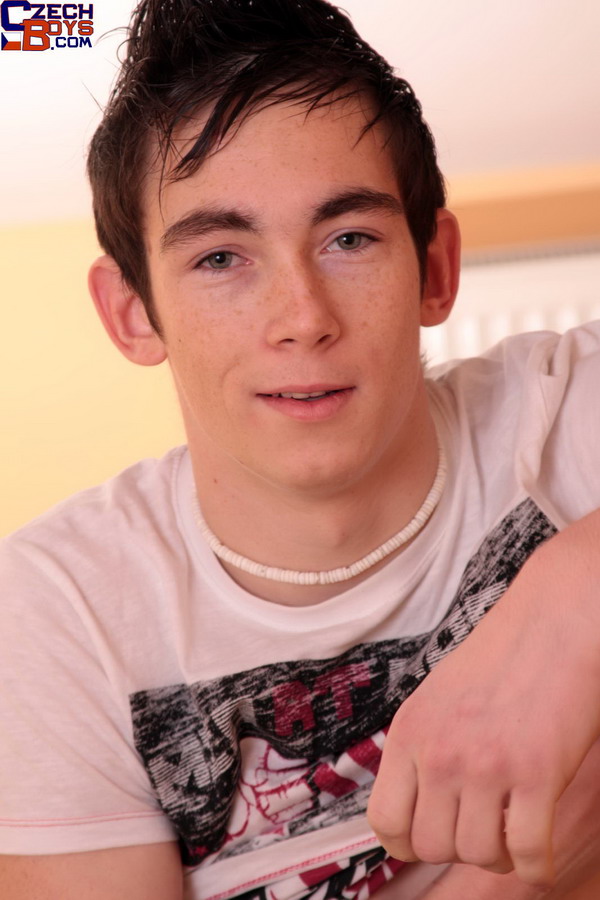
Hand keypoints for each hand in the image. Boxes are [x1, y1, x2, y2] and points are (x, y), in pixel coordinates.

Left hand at [367, 512, 599, 885]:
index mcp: (409, 732)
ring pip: (481, 855)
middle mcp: (439, 753)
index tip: (430, 839)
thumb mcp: (436, 696)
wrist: (553, 622)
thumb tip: (412, 804)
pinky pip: (530, 855)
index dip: (407, 843)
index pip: (385, 821)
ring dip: (500, 854)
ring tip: (513, 829)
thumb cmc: (499, 656)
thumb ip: (419, 748)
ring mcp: (486, 766)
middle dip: (459, 847)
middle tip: (483, 826)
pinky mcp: (537, 774)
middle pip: (433, 846)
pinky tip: (540, 843)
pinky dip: (538, 863)